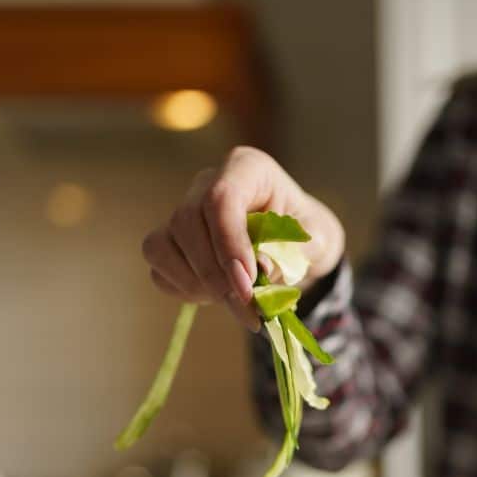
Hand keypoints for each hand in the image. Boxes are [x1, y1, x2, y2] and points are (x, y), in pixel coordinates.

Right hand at [141, 146, 345, 330]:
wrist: (297, 247)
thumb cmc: (307, 236)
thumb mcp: (318, 243)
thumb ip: (294, 254)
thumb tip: (260, 269)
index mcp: (248, 169)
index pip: (221, 197)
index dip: (229, 242)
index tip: (247, 283)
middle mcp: (207, 183)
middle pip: (187, 222)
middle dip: (214, 273)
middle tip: (246, 307)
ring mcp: (183, 211)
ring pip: (162, 244)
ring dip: (195, 283)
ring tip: (234, 302)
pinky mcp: (170, 241)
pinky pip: (158, 267)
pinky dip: (184, 289)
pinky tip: (216, 296)